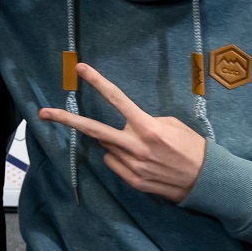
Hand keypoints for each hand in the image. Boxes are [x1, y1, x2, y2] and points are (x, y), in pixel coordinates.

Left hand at [38, 63, 205, 202]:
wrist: (208, 182)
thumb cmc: (192, 147)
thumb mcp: (172, 125)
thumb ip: (144, 122)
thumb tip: (123, 126)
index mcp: (148, 126)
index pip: (117, 99)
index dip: (98, 82)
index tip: (80, 68)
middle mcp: (136, 145)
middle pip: (93, 129)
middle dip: (66, 120)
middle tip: (43, 113)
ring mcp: (132, 165)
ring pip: (106, 147)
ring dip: (115, 143)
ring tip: (140, 148)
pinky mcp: (132, 181)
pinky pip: (114, 163)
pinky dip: (121, 159)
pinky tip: (142, 162)